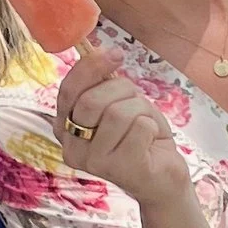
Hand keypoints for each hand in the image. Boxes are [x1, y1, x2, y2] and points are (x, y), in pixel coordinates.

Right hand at [55, 43, 195, 213]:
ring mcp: (95, 163)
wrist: (162, 177)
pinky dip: (152, 127)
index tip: (115, 54)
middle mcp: (73, 148)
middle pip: (91, 101)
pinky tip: (150, 141)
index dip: (90, 68)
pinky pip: (139, 128)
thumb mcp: (117, 104)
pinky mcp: (121, 169)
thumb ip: (101, 83)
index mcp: (65, 129)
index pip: (68, 91)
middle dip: (122, 91)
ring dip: (140, 110)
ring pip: (117, 113)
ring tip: (145, 125)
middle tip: (136, 102)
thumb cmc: (138, 137)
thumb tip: (96, 51)